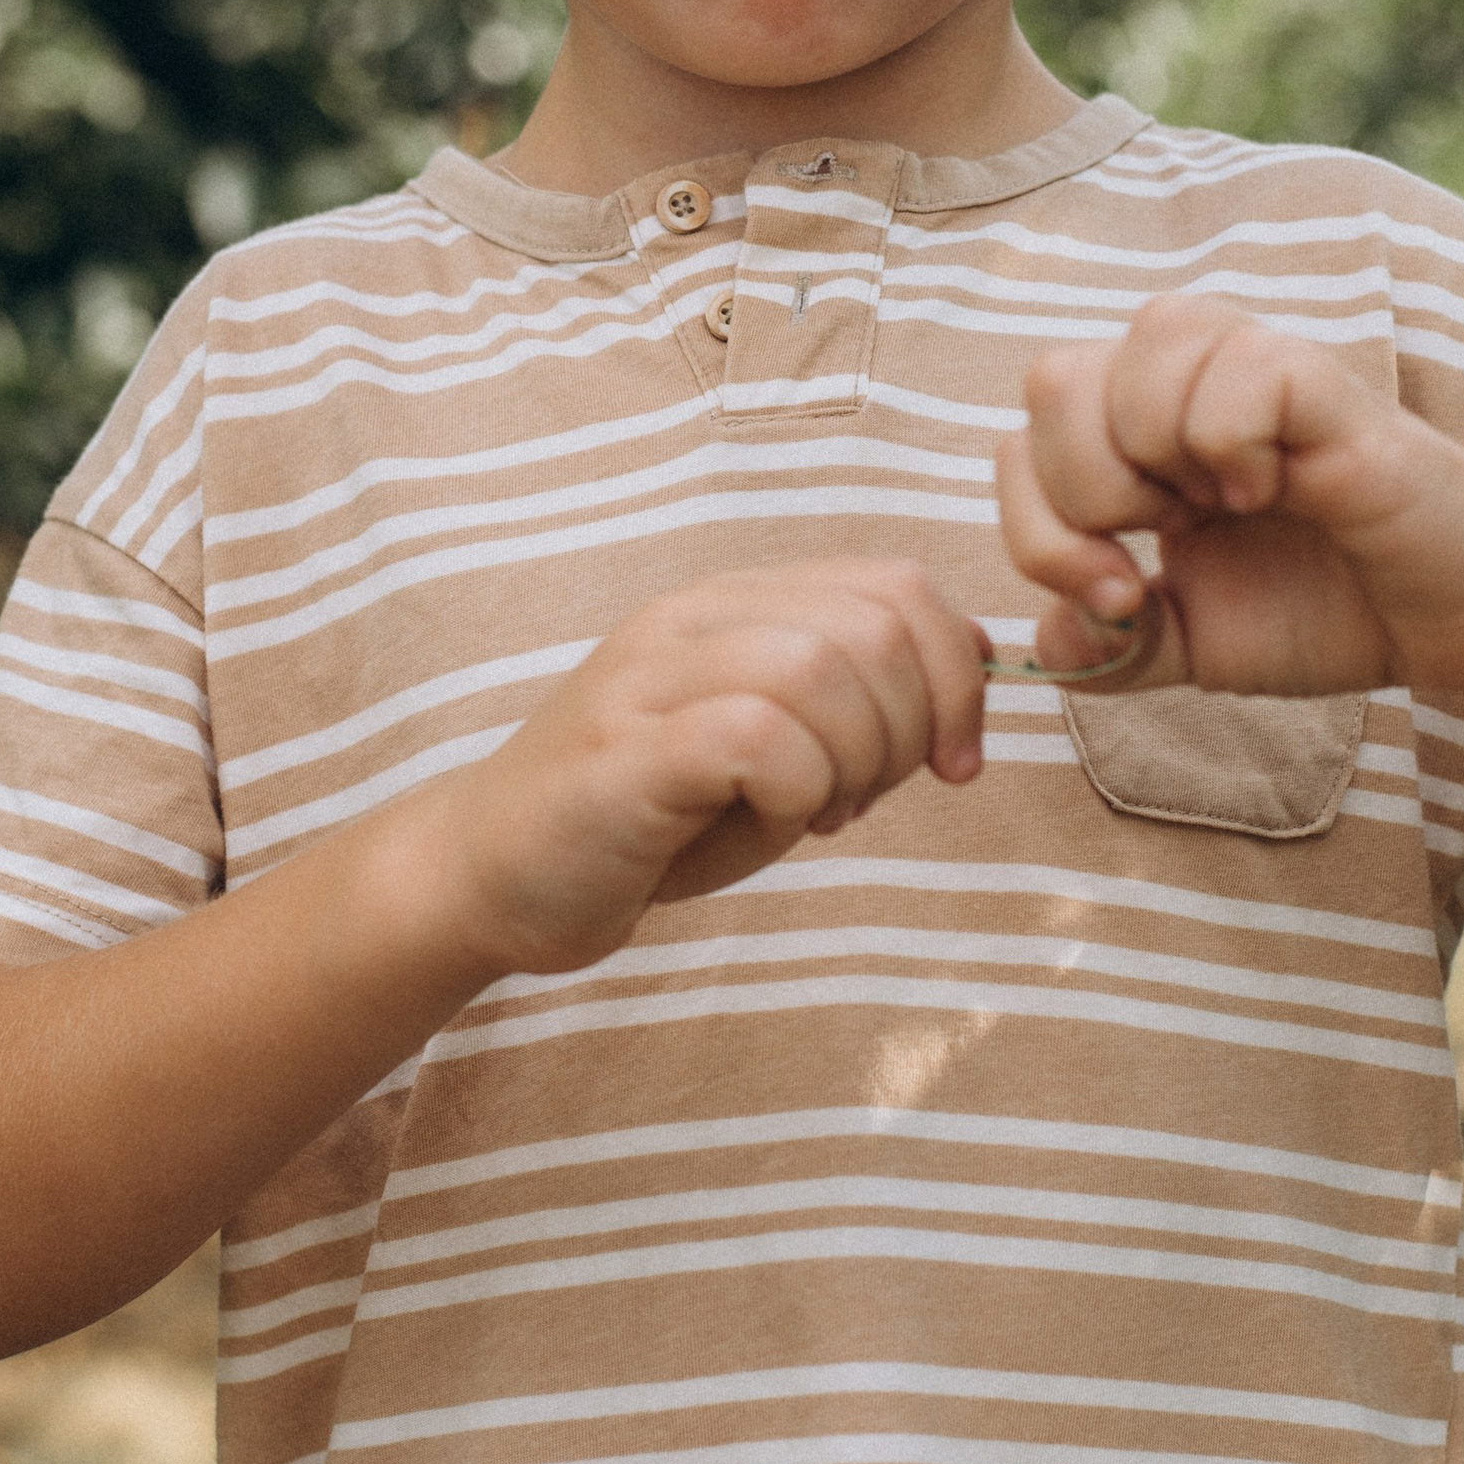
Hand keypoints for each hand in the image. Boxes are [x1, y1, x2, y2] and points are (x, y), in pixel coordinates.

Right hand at [440, 562, 989, 974]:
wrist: (491, 876)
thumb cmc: (646, 823)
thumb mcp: (774, 752)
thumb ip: (857, 700)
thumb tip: (972, 662)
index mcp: (734, 606)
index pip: (896, 587)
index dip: (955, 676)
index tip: (952, 761)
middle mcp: (691, 619)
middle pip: (874, 625)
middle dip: (910, 728)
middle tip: (864, 798)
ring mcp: (650, 677)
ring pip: (820, 668)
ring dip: (854, 760)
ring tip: (817, 813)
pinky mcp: (624, 750)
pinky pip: (756, 734)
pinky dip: (799, 788)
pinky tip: (777, 820)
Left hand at [998, 295, 1463, 698]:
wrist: (1461, 622)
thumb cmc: (1333, 612)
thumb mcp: (1194, 647)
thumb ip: (1111, 648)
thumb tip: (1043, 638)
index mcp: (1138, 433)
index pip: (1018, 442)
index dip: (1041, 534)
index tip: (1123, 600)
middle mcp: (1185, 382)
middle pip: (1052, 381)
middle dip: (1086, 498)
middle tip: (1169, 548)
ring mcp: (1254, 370)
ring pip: (1135, 352)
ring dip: (1162, 460)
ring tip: (1232, 506)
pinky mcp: (1324, 382)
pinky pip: (1234, 368)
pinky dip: (1235, 445)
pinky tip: (1282, 487)